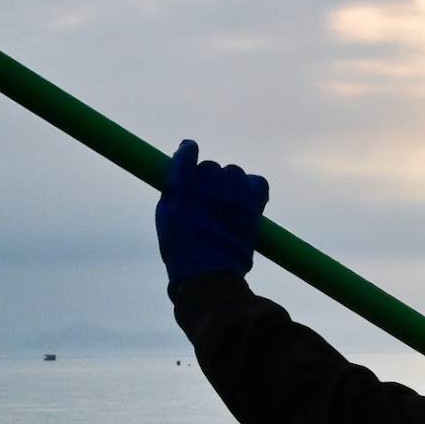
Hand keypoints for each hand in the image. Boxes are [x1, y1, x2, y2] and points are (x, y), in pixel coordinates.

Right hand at [156, 141, 269, 282]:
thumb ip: (174, 190)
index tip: (189, 150)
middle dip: (208, 177)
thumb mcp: (165, 216)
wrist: (207, 273)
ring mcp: (233, 196)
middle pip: (212, 167)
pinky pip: (259, 183)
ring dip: (229, 183)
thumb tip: (185, 175)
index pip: (187, 153)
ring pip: (234, 173)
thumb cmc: (180, 249)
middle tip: (206, 197)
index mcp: (183, 187)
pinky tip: (245, 197)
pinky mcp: (252, 207)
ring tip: (225, 201)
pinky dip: (253, 187)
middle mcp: (209, 186)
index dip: (188, 150)